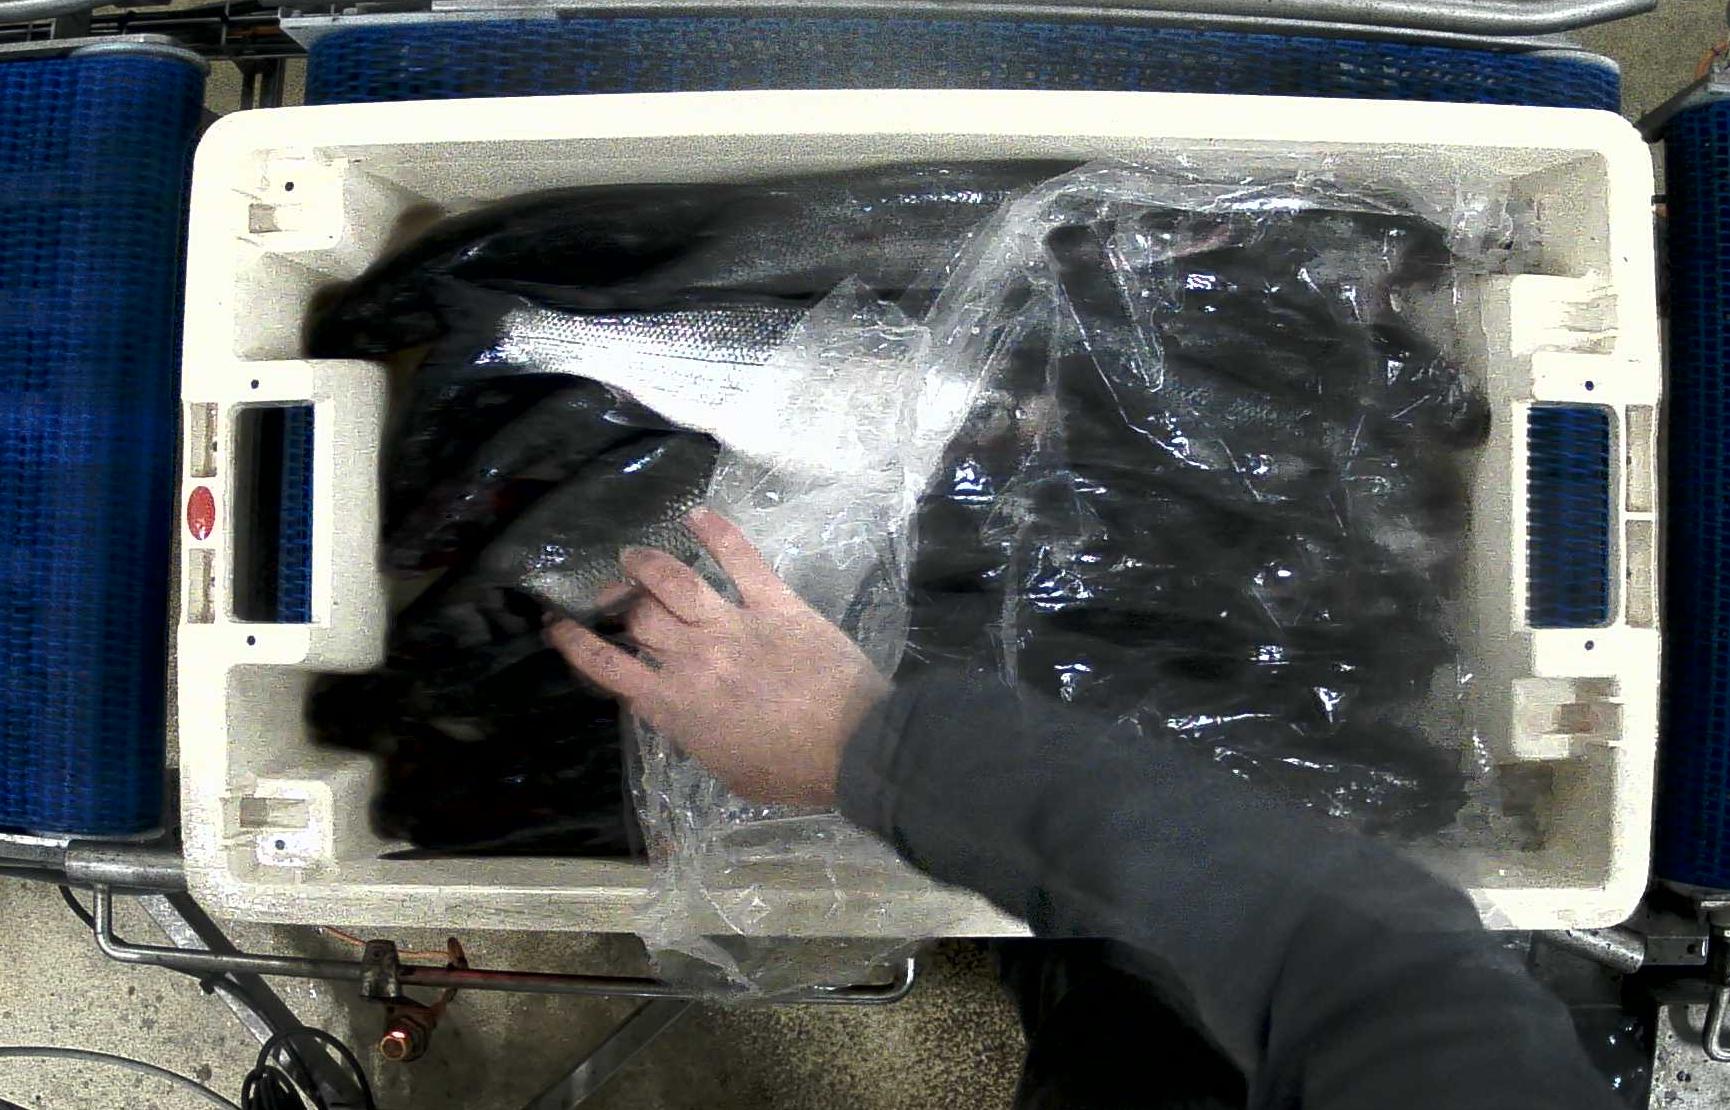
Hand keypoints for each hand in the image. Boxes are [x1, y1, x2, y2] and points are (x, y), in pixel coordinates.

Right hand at [546, 508, 889, 807]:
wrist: (854, 748)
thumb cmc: (791, 772)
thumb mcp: (724, 769)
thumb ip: (691, 733)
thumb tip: (674, 710)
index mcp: (676, 705)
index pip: (610, 667)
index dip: (577, 643)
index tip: (559, 625)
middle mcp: (694, 657)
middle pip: (639, 615)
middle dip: (617, 601)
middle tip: (612, 594)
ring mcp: (734, 624)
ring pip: (674, 580)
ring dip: (647, 563)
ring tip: (633, 555)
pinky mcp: (776, 603)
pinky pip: (742, 560)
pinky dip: (718, 532)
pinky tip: (697, 514)